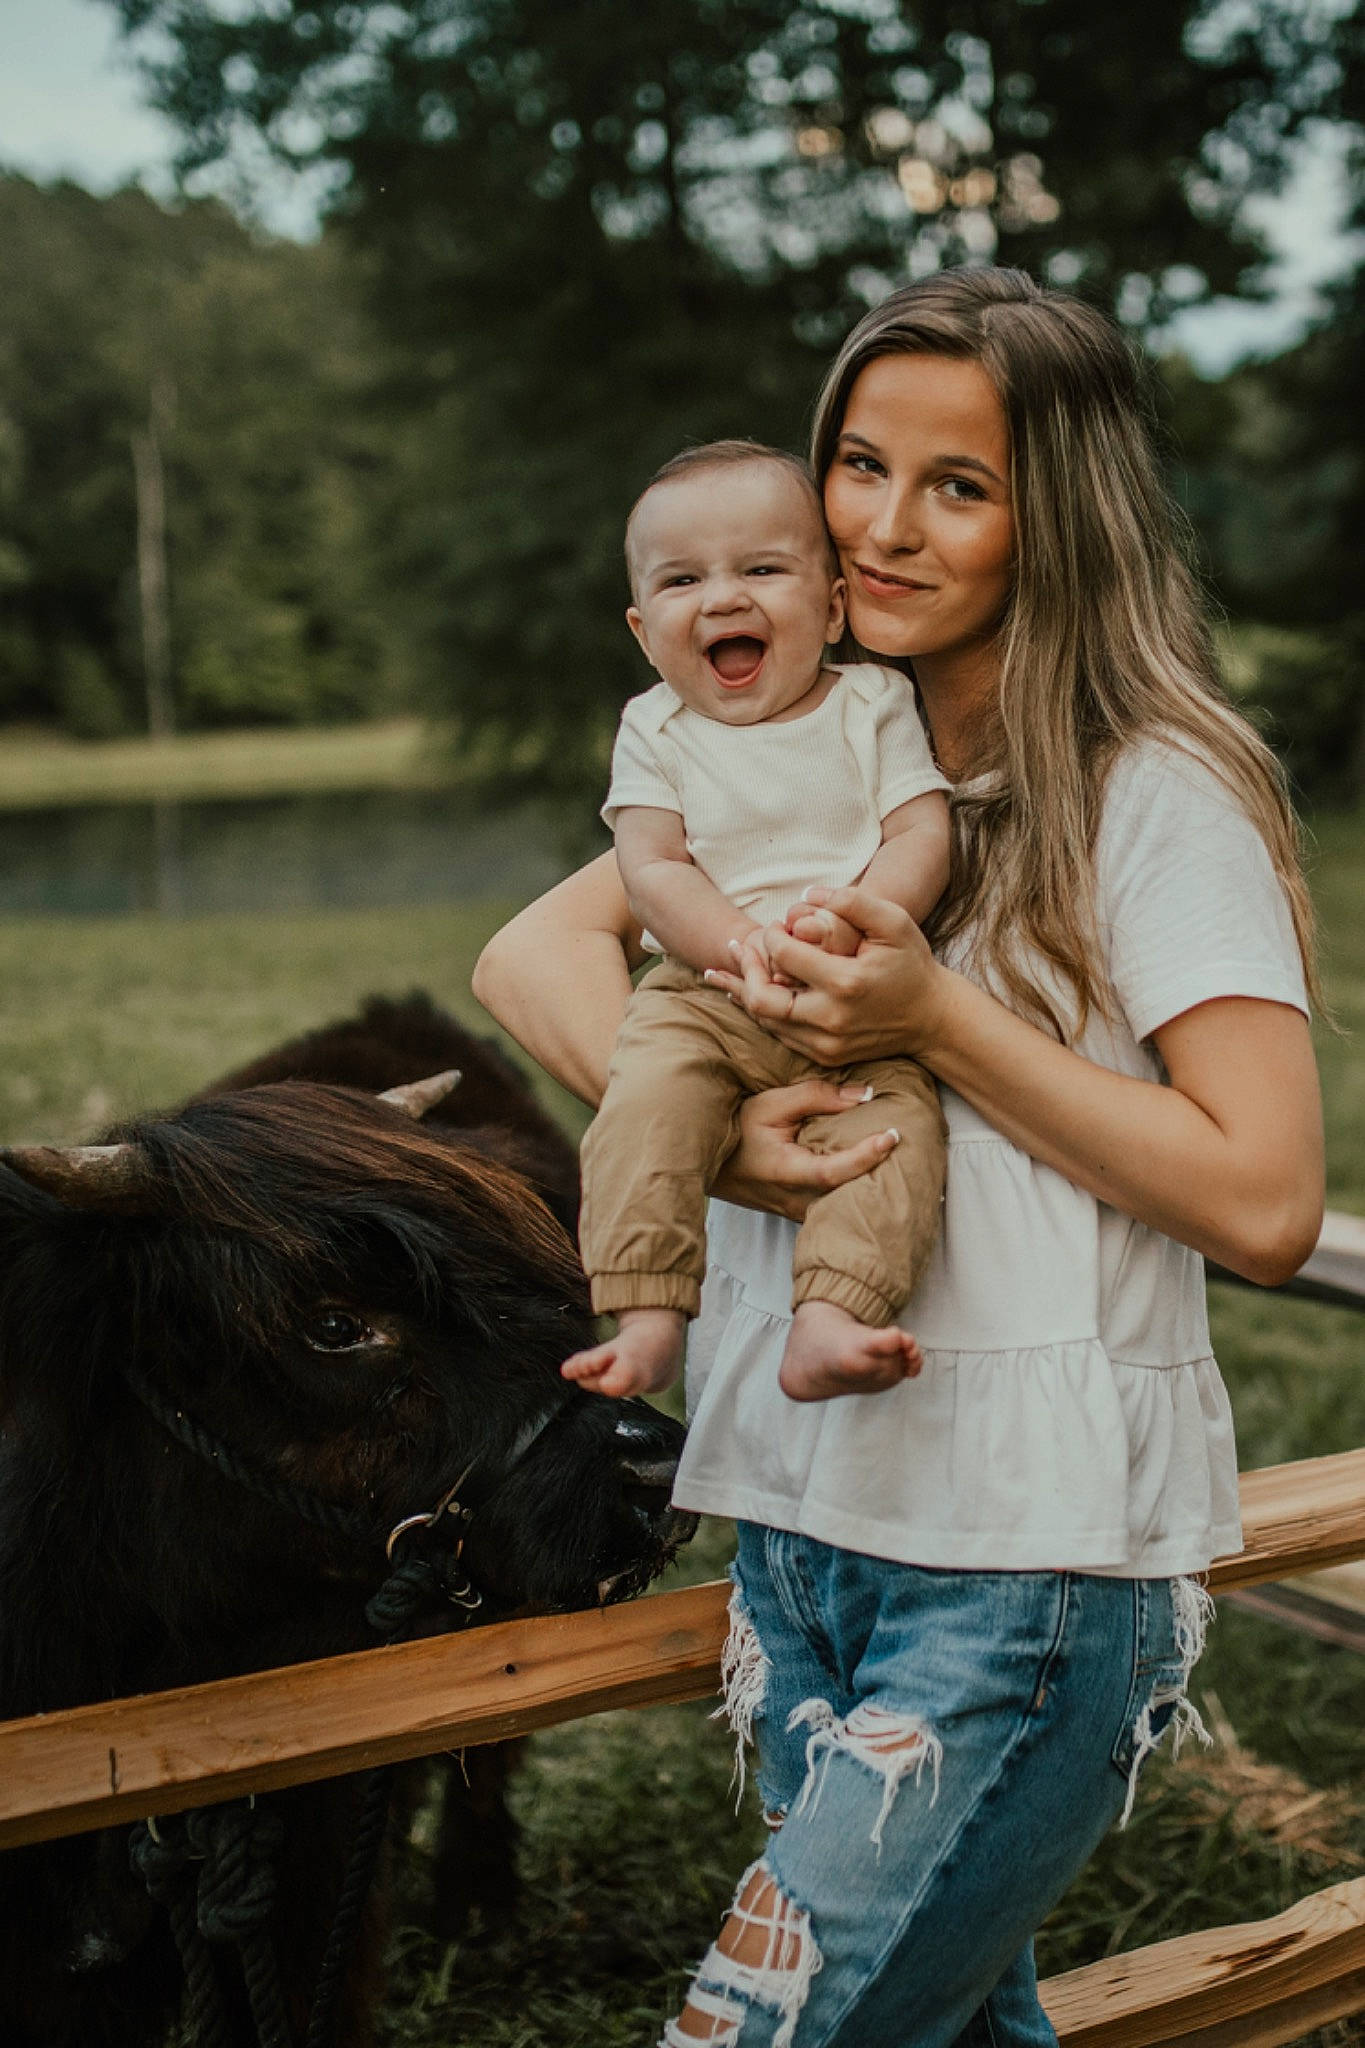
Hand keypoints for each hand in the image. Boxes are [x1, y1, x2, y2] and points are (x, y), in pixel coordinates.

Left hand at [705, 885, 950, 1067]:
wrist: (933, 1019)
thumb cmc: (912, 964)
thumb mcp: (894, 922)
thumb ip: (853, 900)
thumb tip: (808, 892)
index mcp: (845, 983)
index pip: (784, 955)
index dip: (771, 936)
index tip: (777, 926)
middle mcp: (831, 1018)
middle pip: (761, 998)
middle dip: (745, 970)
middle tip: (743, 948)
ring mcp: (826, 1043)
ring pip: (765, 1020)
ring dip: (747, 990)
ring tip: (736, 965)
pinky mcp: (824, 1056)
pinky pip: (780, 1034)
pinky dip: (763, 1011)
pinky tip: (748, 990)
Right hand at [711, 1077, 901, 1222]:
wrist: (709, 1160)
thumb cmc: (737, 1130)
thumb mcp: (770, 1103)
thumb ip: (816, 1096)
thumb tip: (863, 1095)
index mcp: (786, 1171)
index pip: (833, 1172)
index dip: (865, 1156)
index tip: (892, 1136)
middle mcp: (795, 1200)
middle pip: (848, 1197)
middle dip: (882, 1176)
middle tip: (911, 1149)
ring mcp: (799, 1212)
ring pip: (845, 1207)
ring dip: (872, 1186)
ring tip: (901, 1161)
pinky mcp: (802, 1213)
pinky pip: (836, 1208)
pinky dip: (857, 1191)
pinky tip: (876, 1174)